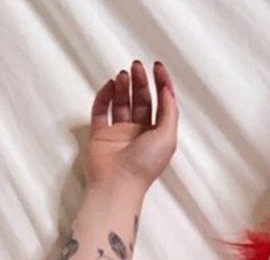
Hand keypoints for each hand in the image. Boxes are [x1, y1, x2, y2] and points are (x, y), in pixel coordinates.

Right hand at [85, 60, 177, 190]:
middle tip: (136, 66)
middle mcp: (139, 133)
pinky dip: (104, 96)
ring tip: (123, 75)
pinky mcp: (100, 134)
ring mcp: (119, 133)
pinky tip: (109, 86)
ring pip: (121, 103)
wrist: (118, 183)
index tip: (157, 67)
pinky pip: (101, 110)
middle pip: (141, 100)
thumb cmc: (144, 165)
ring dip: (123, 87)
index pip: (161, 104)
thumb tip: (167, 89)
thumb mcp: (167, 137)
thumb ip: (170, 111)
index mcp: (157, 135)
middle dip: (140, 82)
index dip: (161, 84)